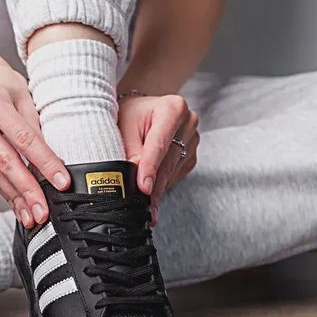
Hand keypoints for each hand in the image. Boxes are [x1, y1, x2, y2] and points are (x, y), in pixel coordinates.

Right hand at [0, 57, 69, 227]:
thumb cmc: (2, 85)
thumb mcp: (24, 95)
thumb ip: (36, 126)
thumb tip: (55, 164)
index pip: (24, 138)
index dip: (45, 163)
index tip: (61, 183)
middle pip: (5, 160)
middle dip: (27, 190)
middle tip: (42, 212)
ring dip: (14, 197)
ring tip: (30, 214)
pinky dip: (1, 188)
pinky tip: (15, 201)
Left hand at [118, 94, 198, 224]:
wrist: (140, 110)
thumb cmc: (130, 114)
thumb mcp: (124, 126)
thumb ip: (130, 151)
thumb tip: (136, 180)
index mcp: (173, 108)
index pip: (160, 144)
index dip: (151, 168)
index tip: (144, 188)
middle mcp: (188, 123)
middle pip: (168, 162)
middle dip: (153, 187)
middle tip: (141, 208)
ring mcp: (192, 140)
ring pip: (172, 172)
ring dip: (156, 189)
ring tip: (140, 202)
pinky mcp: (190, 156)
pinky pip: (175, 176)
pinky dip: (161, 184)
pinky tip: (150, 187)